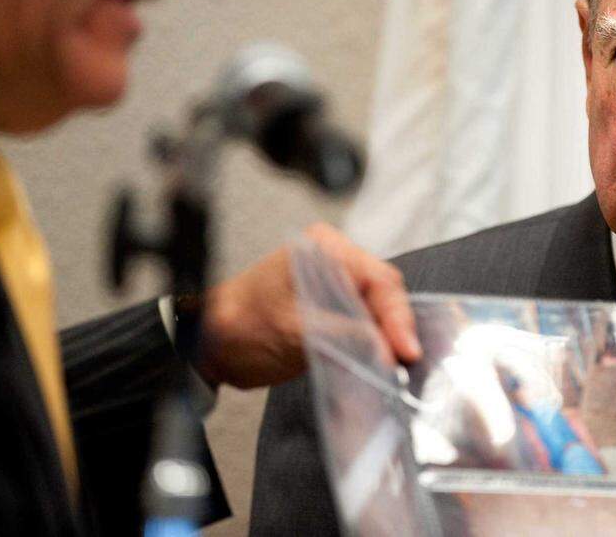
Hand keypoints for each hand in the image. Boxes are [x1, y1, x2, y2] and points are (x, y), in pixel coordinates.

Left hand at [196, 223, 421, 388]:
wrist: (208, 344)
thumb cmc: (240, 327)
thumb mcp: (297, 332)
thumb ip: (347, 336)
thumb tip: (389, 350)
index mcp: (326, 249)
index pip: (379, 280)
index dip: (397, 317)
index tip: (407, 349)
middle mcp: (335, 260)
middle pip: (384, 293)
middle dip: (397, 328)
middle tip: (407, 361)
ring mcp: (335, 284)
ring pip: (378, 310)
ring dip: (388, 338)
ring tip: (399, 366)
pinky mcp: (332, 309)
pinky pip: (365, 323)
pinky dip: (375, 343)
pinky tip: (382, 362)